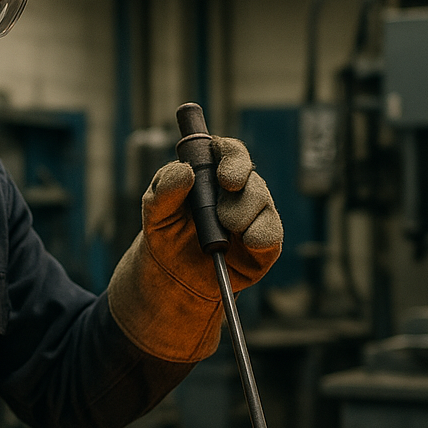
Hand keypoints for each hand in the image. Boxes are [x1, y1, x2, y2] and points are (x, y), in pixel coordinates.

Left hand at [108, 136, 281, 361]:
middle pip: (252, 179)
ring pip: (264, 205)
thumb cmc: (166, 233)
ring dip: (246, 216)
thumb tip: (185, 170)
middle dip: (242, 195)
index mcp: (214, 172)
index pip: (232, 152)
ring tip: (227, 229)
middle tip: (225, 214)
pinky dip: (261, 236)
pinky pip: (272, 235)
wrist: (172, 275)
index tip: (224, 177)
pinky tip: (248, 241)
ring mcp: (255, 216)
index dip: (233, 158)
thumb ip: (165, 188)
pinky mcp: (264, 245)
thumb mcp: (155, 210)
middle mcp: (240, 190)